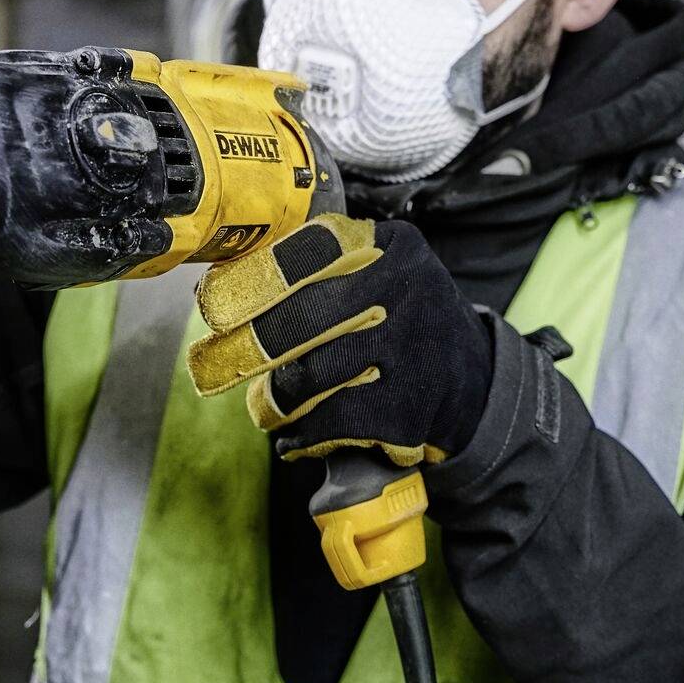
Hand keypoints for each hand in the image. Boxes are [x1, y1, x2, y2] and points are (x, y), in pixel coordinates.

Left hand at [187, 215, 493, 465]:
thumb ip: (321, 267)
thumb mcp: (380, 269)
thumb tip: (229, 286)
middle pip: (297, 323)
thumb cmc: (402, 320)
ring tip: (270, 406)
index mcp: (391, 246)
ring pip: (307, 377)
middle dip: (244, 351)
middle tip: (210, 366)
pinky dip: (303, 435)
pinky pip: (328, 423)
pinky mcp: (408, 406)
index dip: (249, 283)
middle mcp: (405, 289)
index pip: (305, 255)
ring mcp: (410, 349)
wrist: (473, 379)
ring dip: (275, 400)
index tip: (213, 306)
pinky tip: (300, 436)